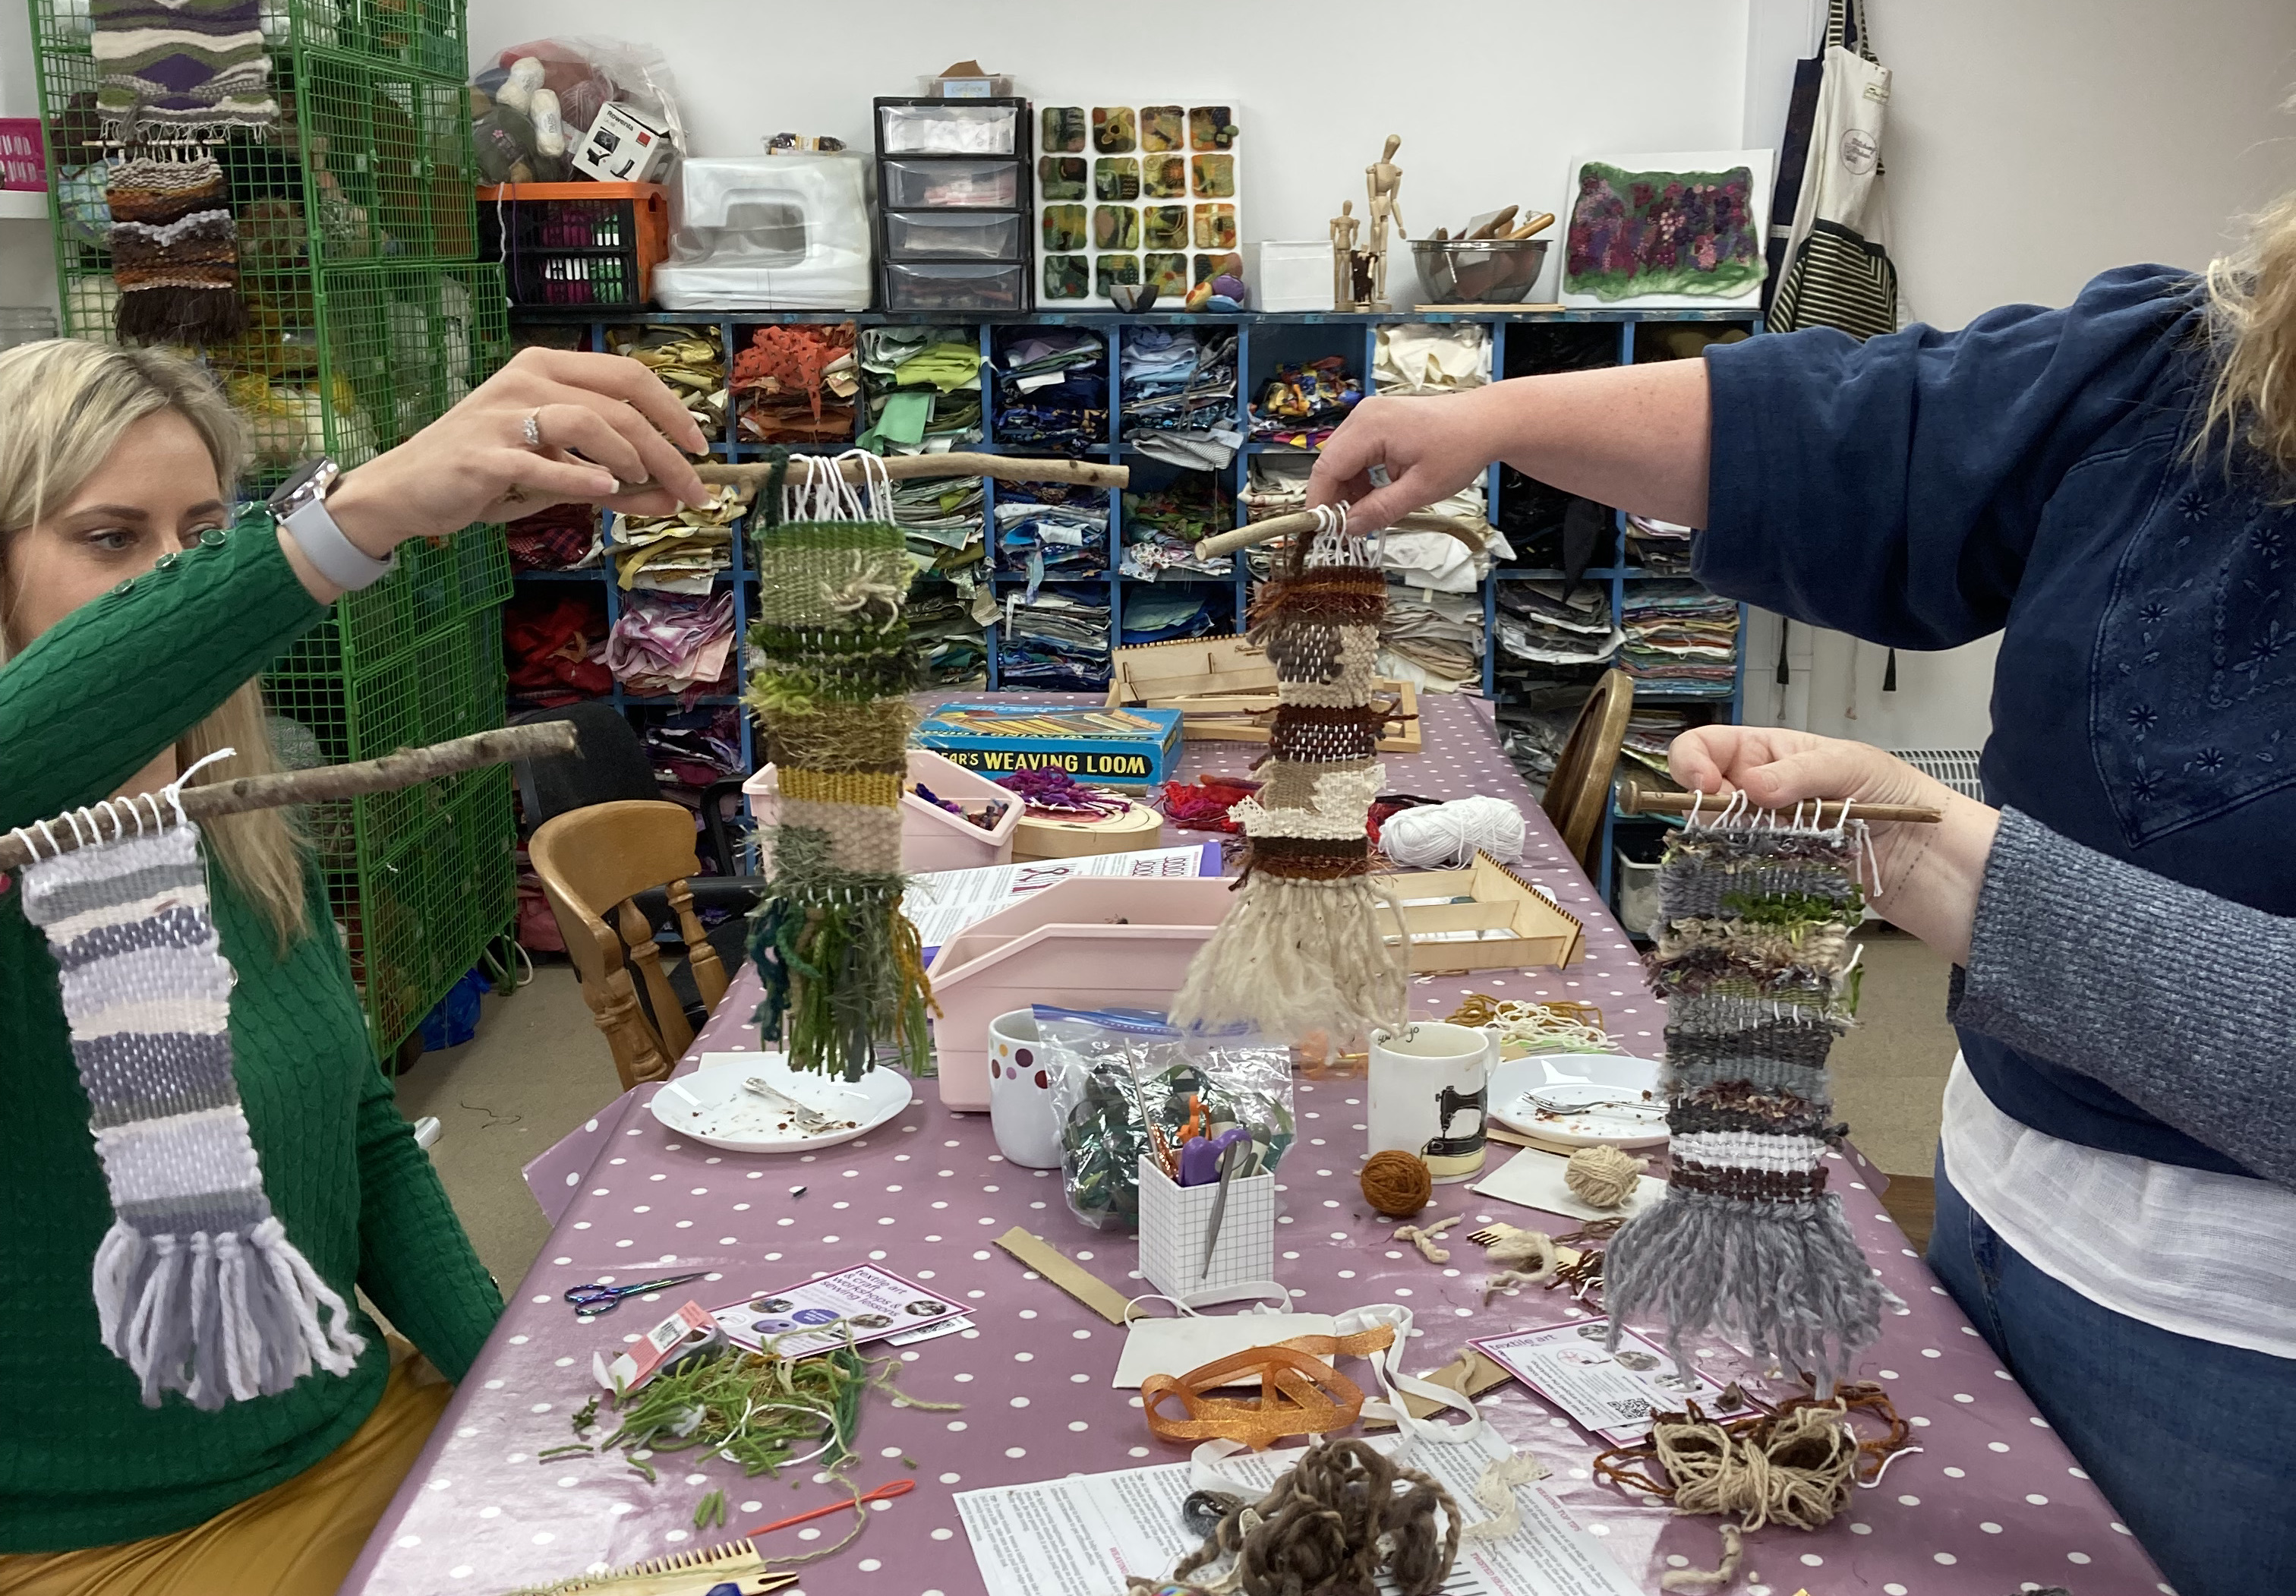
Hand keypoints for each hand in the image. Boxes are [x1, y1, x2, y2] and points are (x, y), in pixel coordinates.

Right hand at [325, 348, 711, 557]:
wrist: (407, 489)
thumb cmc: (487, 474)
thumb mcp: (556, 472)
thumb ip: (612, 480)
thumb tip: (672, 496)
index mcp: (546, 368)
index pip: (628, 375)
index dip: (673, 409)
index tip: (700, 446)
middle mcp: (526, 380)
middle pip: (619, 404)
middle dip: (666, 449)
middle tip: (692, 487)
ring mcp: (502, 415)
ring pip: (587, 421)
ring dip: (630, 456)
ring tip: (645, 485)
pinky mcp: (482, 455)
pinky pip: (540, 461)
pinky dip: (579, 474)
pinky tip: (608, 486)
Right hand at [1304, 389, 1502, 530]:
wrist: (1485, 422)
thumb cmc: (1460, 450)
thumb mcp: (1422, 489)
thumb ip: (1381, 509)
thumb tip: (1349, 528)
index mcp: (1370, 427)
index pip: (1328, 468)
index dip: (1320, 501)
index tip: (1322, 530)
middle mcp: (1363, 415)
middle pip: (1330, 462)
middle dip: (1334, 497)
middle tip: (1344, 528)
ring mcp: (1369, 415)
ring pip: (1342, 459)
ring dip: (1348, 488)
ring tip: (1365, 513)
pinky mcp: (1377, 420)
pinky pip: (1356, 452)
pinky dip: (1360, 476)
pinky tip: (1374, 494)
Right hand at [1667, 725, 1999, 960]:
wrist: (1938, 863)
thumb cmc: (1902, 800)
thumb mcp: (1853, 768)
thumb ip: (1798, 774)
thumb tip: (1747, 787)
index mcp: (1774, 752)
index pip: (1710, 745)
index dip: (1693, 762)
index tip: (1702, 788)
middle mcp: (1763, 790)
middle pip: (1705, 791)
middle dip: (1705, 804)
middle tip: (1732, 822)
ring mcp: (1769, 832)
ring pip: (1718, 832)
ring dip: (1723, 839)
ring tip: (1751, 846)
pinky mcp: (1778, 870)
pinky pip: (1741, 867)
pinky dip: (1739, 869)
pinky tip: (1757, 869)